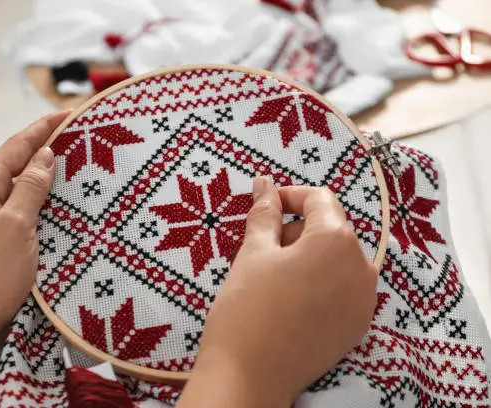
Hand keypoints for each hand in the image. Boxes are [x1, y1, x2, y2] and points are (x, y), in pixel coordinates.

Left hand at [0, 111, 68, 377]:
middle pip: (20, 162)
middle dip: (49, 147)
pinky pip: (28, 207)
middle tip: (82, 136)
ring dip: (50, 173)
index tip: (70, 113)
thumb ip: (31, 187)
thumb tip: (45, 156)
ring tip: (81, 162)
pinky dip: (47, 198)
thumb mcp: (16, 225)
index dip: (44, 128)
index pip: (17, 146)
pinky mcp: (3, 235)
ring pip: (26, 185)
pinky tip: (67, 198)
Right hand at [178, 178, 377, 407]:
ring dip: (308, 255)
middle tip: (261, 248)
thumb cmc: (247, 308)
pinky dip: (320, 282)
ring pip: (337, 259)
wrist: (250, 377)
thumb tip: (265, 183)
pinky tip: (291, 299)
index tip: (265, 206)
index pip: (319, 199)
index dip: (290, 197)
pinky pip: (343, 287)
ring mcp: (364, 300)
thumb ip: (264, 213)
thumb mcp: (253, 253)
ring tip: (273, 276)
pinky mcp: (358, 325)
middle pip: (330, 229)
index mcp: (337, 241)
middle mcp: (362, 267)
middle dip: (296, 230)